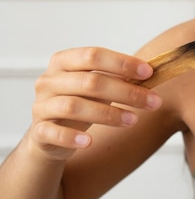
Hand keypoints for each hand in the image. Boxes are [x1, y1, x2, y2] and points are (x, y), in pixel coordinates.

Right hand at [30, 47, 161, 159]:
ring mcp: (41, 105)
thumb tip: (150, 74)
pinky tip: (89, 142)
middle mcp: (49, 80)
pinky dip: (72, 137)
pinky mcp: (38, 131)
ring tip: (133, 120)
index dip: (122, 63)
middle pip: (89, 82)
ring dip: (108, 114)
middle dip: (125, 91)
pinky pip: (54, 133)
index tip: (149, 73)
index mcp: (63, 62)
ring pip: (74, 106)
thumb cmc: (80, 103)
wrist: (50, 137)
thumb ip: (116, 79)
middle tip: (152, 101)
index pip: (93, 56)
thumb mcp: (96, 88)